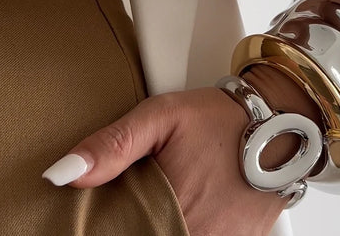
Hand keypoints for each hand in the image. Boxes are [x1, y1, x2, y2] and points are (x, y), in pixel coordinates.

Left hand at [43, 88, 287, 235]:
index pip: (118, 235)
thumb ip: (112, 145)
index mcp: (170, 208)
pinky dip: (183, 227)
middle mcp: (197, 235)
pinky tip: (179, 212)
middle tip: (135, 200)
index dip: (105, 226)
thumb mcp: (161, 116)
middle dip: (132, 223)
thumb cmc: (220, 118)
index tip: (97, 215)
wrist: (278, 123)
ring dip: (159, 226)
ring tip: (158, 203)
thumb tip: (61, 175)